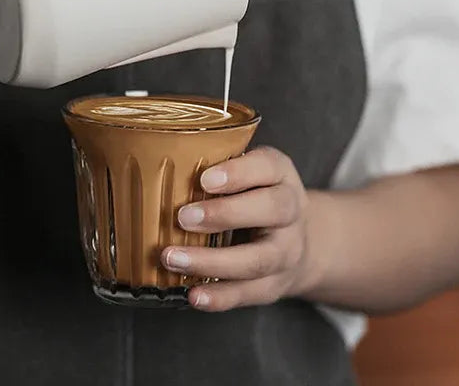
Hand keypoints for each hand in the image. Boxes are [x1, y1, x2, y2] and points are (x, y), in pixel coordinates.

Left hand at [160, 147, 311, 311]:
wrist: (298, 240)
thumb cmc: (256, 195)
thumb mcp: (248, 170)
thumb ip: (216, 163)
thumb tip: (159, 160)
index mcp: (280, 175)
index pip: (268, 167)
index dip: (238, 173)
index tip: (204, 179)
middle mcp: (291, 212)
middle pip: (271, 210)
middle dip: (225, 215)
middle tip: (182, 217)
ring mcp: (286, 251)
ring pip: (257, 259)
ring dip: (212, 262)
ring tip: (173, 258)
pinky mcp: (274, 285)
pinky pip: (249, 294)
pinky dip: (220, 297)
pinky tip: (194, 295)